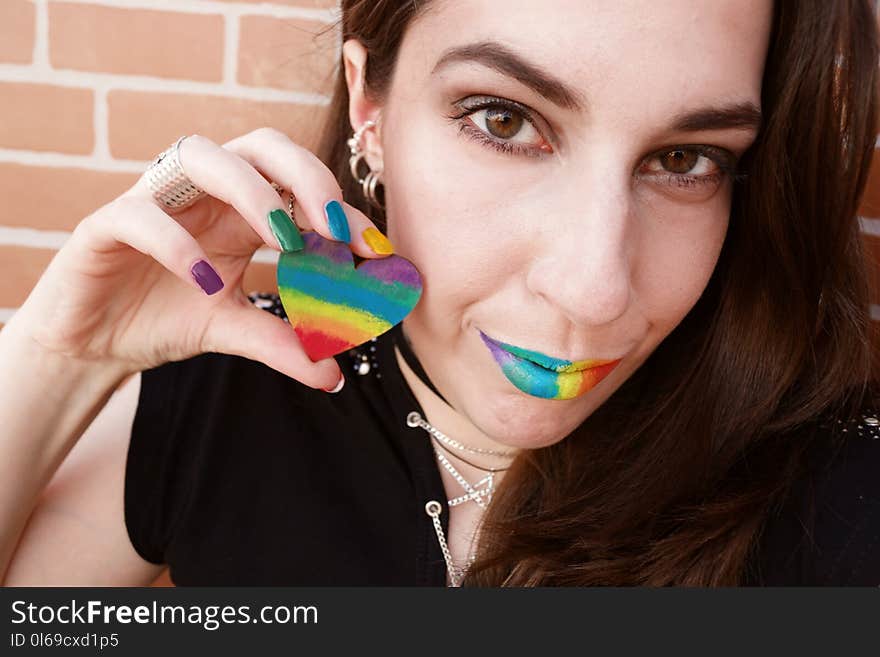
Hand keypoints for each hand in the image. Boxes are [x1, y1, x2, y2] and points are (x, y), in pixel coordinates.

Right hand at [12, 128, 390, 389]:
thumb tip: (334, 373)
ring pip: (200, 156)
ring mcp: (154, 200)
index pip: (298, 188)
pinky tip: (205, 281)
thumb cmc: (166, 318)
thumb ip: (281, 342)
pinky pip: (139, 214)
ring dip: (250, 191)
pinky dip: (174, 241)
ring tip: (283, 239)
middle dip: (305, 176)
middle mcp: (203, 194)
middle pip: (259, 146)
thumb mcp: (233, 329)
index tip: (376, 251)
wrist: (95, 342)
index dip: (341, 212)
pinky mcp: (106, 224)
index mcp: (240, 210)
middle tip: (335, 228)